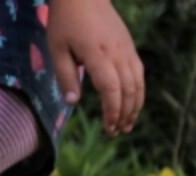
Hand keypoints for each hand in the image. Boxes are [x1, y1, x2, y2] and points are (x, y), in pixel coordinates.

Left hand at [47, 0, 143, 134]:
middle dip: (124, 113)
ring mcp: (126, 49)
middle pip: (128, 88)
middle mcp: (117, 52)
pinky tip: (132, 104)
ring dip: (134, 105)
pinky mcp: (129, 46)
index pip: (111, 87)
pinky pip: (139, 72)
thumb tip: (72, 103)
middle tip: (116, 132)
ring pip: (138, 81)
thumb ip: (65, 77)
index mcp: (97, 54)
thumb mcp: (57, 50)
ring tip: (127, 124)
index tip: (109, 127)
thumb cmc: (65, 24)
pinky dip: (138, 91)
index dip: (112, 110)